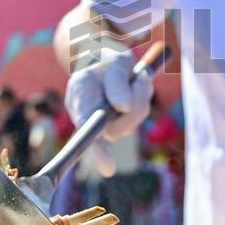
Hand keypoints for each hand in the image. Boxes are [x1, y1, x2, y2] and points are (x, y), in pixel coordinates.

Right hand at [64, 48, 152, 176]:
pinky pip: (141, 110)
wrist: (103, 55)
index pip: (87, 130)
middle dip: (135, 108)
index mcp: (80, 100)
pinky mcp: (123, 118)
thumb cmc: (106, 58)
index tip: (109, 169)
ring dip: (141, 95)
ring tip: (135, 75)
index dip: (97, 152)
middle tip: (140, 79)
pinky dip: (144, 94)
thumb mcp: (112, 61)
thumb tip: (123, 108)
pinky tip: (136, 81)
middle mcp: (91, 115)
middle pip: (117, 128)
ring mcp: (107, 119)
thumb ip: (116, 82)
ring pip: (133, 118)